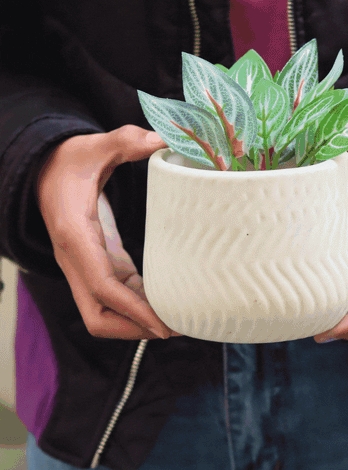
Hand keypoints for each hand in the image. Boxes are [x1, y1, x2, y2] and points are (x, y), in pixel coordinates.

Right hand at [37, 126, 173, 339]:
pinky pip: (114, 298)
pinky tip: (167, 304)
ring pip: (104, 314)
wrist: (45, 169)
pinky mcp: (95, 266)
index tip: (163, 325)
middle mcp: (75, 260)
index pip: (102, 287)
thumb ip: (127, 141)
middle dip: (133, 329)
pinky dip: (138, 306)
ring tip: (179, 321)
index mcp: (75, 236)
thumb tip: (161, 140)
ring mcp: (82, 268)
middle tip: (177, 327)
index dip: (133, 310)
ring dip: (137, 323)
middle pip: (98, 317)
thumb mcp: (96, 145)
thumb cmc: (71, 159)